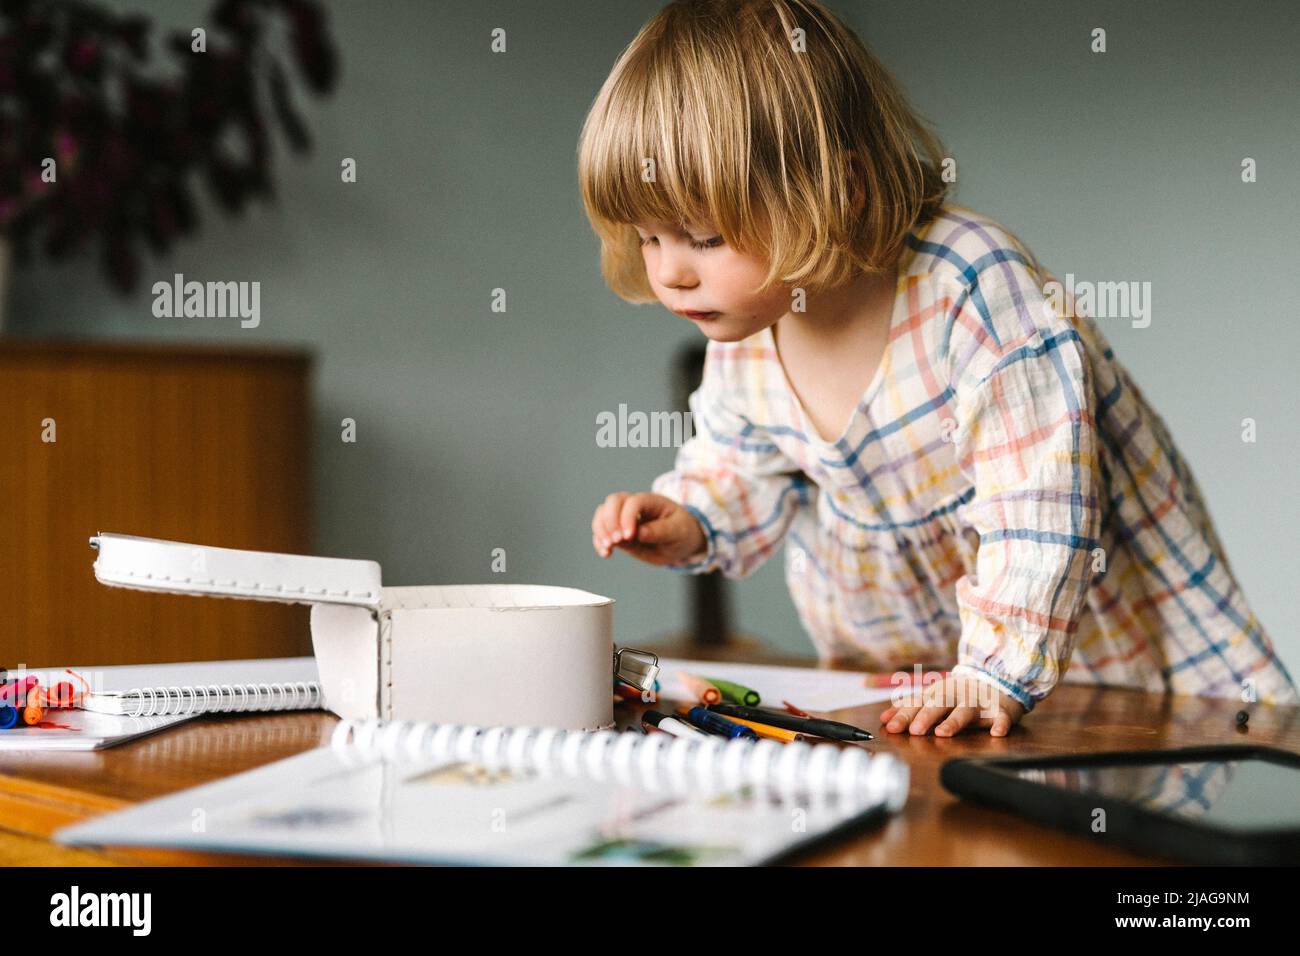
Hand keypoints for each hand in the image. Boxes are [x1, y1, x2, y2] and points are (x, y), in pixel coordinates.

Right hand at [591, 492, 706, 566]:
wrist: (680, 541)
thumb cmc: (682, 532)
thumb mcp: (678, 532)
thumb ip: (659, 531)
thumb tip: (638, 533)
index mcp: (651, 501)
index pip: (633, 502)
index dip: (627, 517)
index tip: (629, 536)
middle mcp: (634, 506)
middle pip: (613, 501)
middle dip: (610, 520)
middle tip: (615, 541)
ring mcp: (623, 517)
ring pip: (603, 513)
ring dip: (600, 530)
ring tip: (608, 549)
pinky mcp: (618, 531)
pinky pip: (602, 530)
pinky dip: (599, 541)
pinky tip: (606, 554)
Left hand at [878, 673, 1025, 736]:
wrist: (996, 678)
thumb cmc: (958, 693)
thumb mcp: (932, 696)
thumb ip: (909, 707)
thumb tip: (883, 719)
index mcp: (937, 693)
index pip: (918, 704)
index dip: (903, 715)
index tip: (890, 727)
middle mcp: (956, 696)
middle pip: (939, 705)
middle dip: (925, 717)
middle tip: (914, 730)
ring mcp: (978, 702)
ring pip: (965, 711)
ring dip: (954, 722)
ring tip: (943, 733)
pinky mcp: (1000, 710)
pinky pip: (1002, 717)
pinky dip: (1000, 724)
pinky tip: (996, 733)